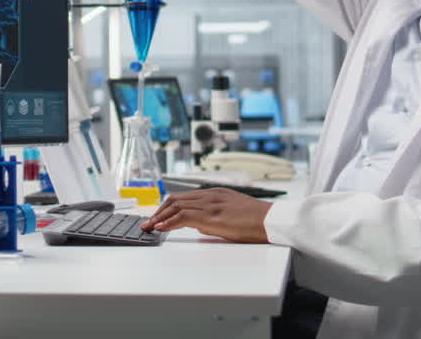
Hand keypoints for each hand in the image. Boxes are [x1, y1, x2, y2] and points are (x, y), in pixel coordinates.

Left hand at [141, 188, 272, 242]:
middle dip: (159, 211)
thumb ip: (213, 217)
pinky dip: (169, 222)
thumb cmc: (256, 221)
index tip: (157, 217)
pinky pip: (183, 216)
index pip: (183, 197)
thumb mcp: (230, 215)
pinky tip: (161, 228)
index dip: (167, 207)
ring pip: (176, 206)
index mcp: (214, 193)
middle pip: (176, 199)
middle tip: (148, 223)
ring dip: (160, 217)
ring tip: (149, 227)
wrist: (272, 221)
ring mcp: (210, 204)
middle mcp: (210, 195)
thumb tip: (198, 225)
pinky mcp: (212, 215)